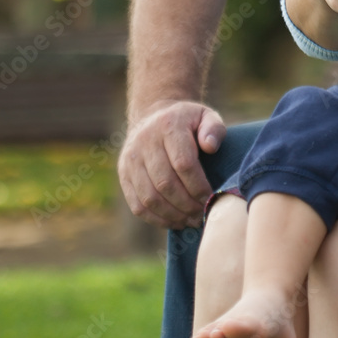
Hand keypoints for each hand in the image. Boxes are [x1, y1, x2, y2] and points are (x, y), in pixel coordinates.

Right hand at [118, 101, 225, 228]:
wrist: (153, 115)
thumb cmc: (187, 121)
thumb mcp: (205, 116)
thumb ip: (214, 128)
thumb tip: (211, 146)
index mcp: (168, 126)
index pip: (183, 163)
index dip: (198, 186)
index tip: (211, 198)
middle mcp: (145, 142)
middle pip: (165, 183)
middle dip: (187, 204)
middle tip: (203, 214)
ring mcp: (131, 160)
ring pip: (149, 197)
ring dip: (172, 215)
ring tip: (191, 221)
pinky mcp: (123, 175)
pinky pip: (137, 205)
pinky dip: (156, 219)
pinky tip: (175, 222)